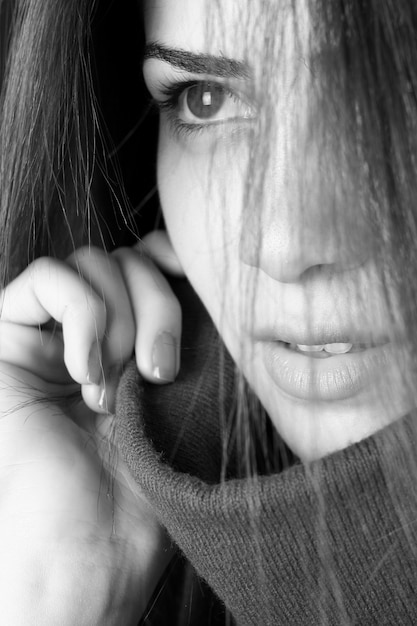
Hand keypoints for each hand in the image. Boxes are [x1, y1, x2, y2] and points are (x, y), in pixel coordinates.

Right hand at [0, 233, 182, 624]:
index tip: (209, 298)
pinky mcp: (8, 341)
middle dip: (157, 305)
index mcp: (136, 343)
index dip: (177, 262)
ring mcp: (50, 336)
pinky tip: (85, 372)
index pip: (154, 262)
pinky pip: (45, 280)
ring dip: (119, 318)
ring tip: (113, 389)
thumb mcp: (184, 408)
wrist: (84, 555)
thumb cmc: (140, 495)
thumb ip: (192, 342)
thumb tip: (217, 289)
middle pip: (128, 258)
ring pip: (91, 262)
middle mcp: (94, 333)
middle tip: (159, 373)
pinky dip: (79, 315)